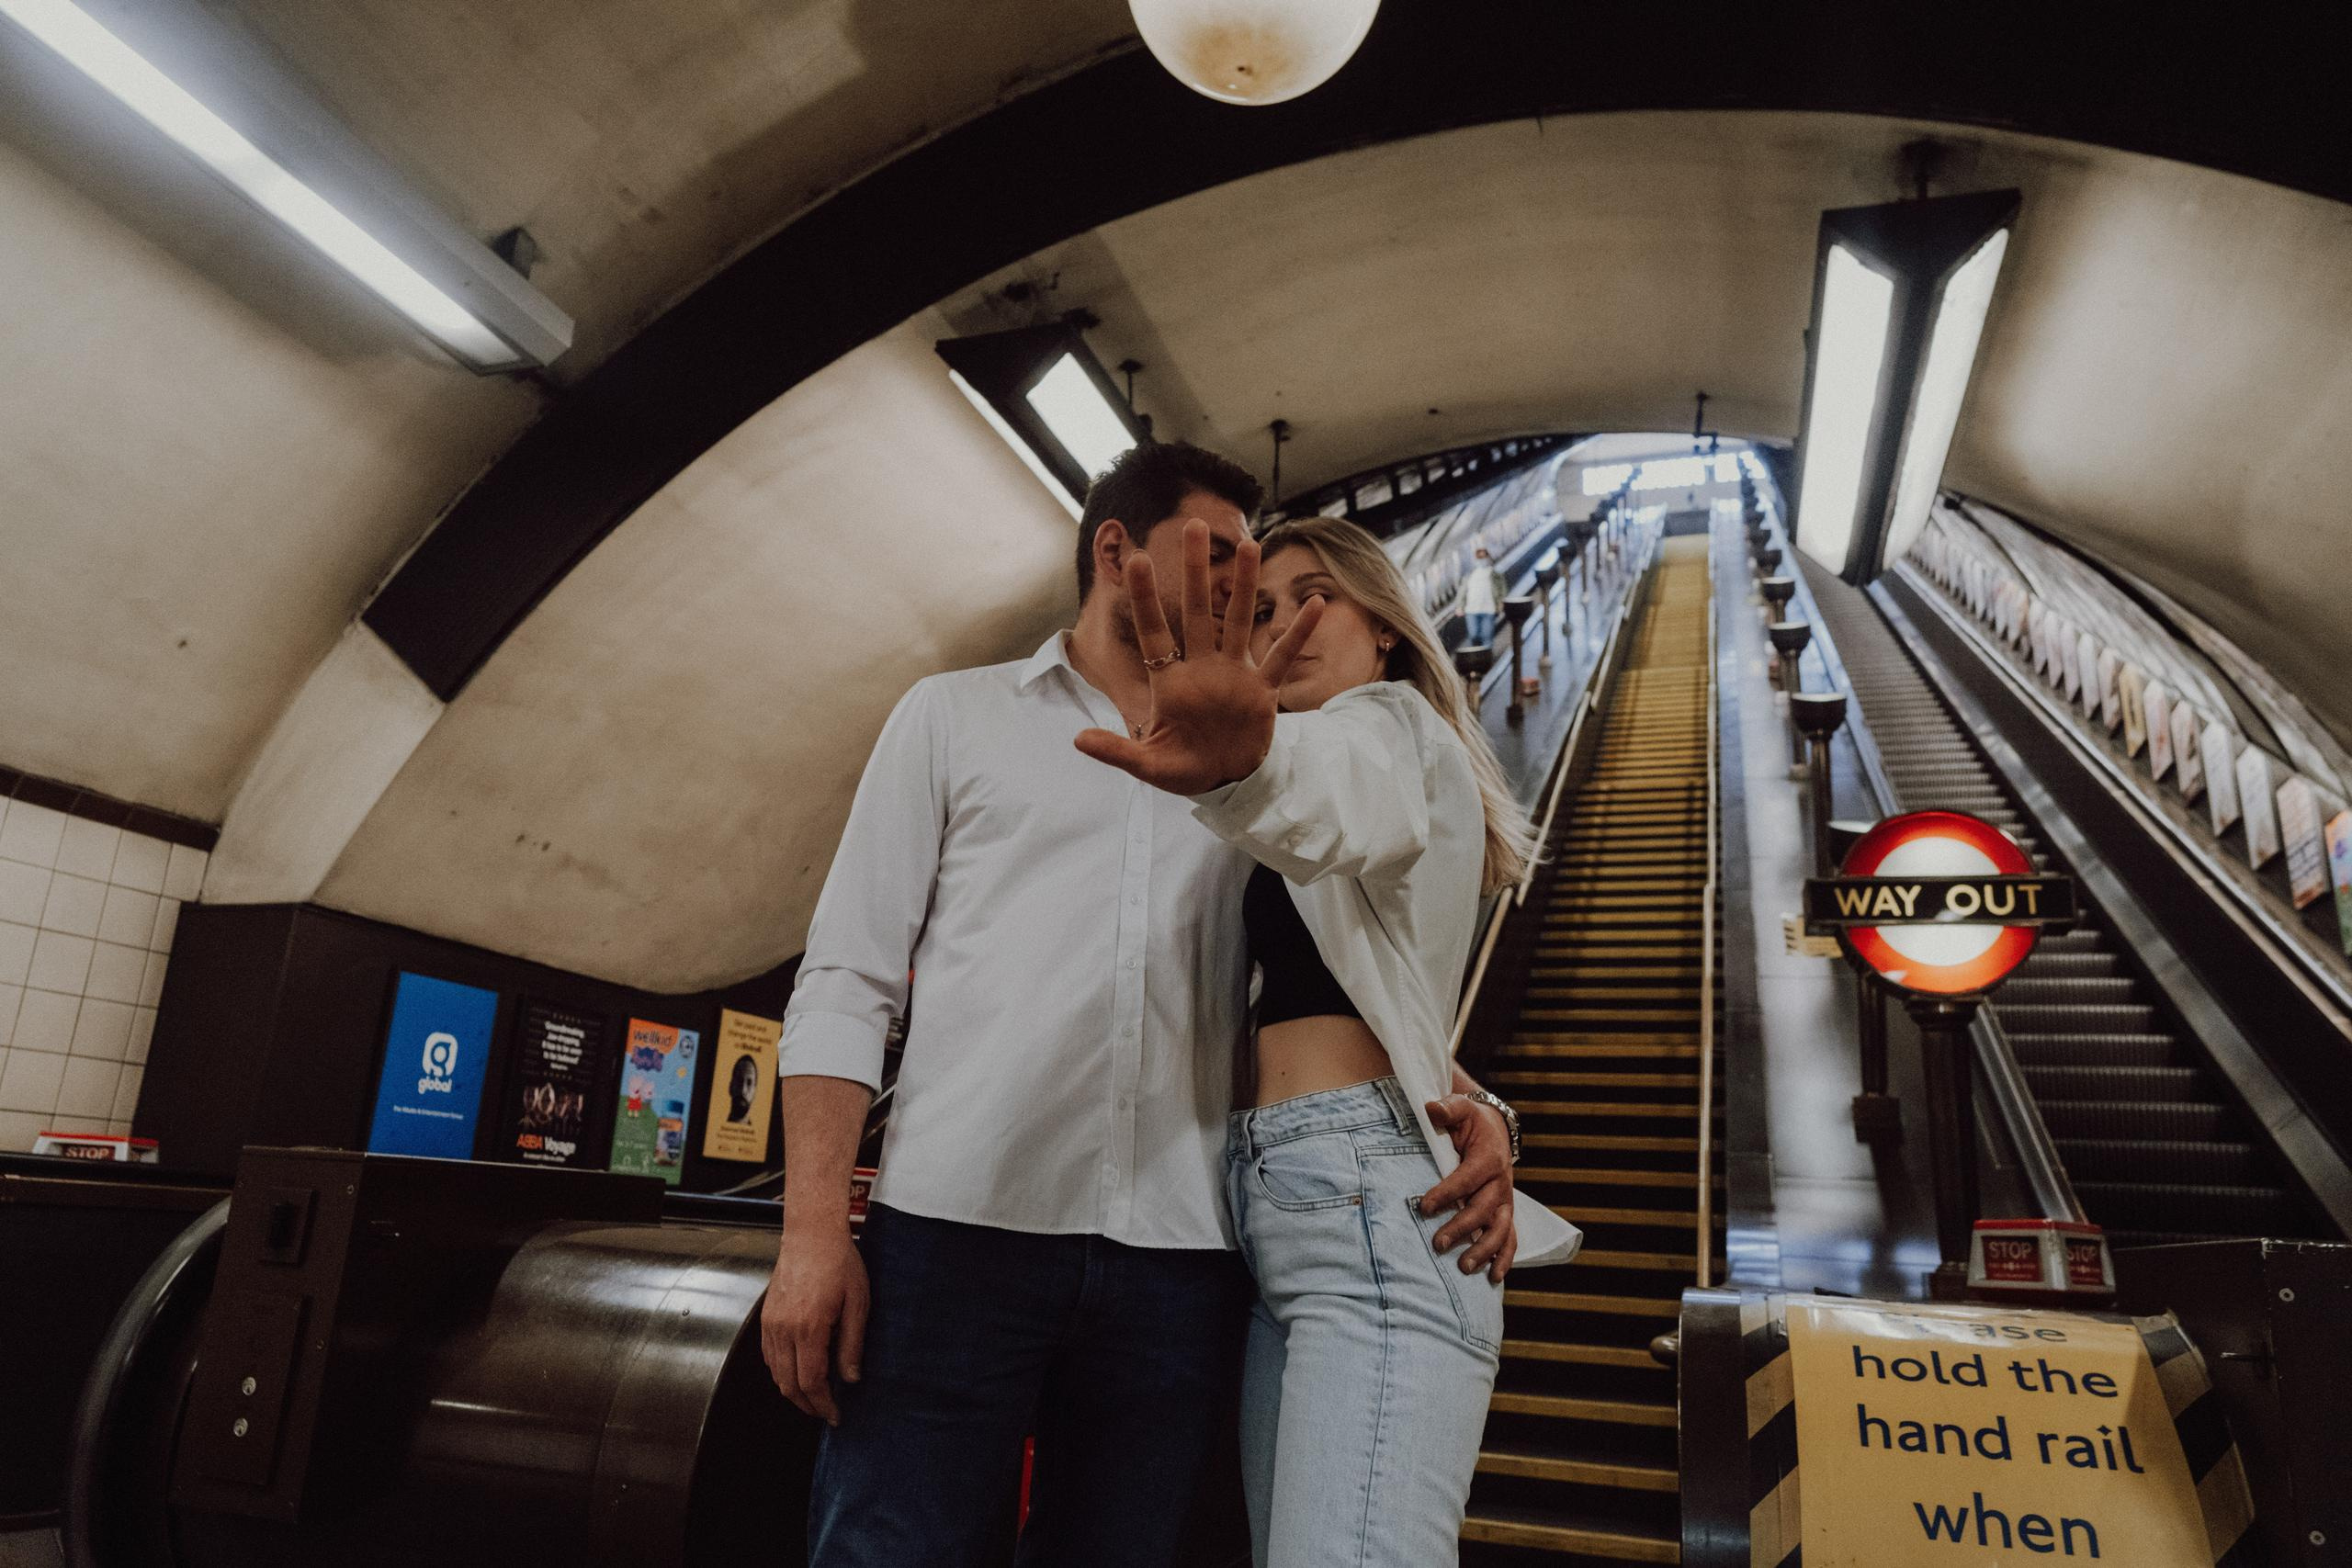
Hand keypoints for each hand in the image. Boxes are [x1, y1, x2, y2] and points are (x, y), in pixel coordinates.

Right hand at [760, 1224, 869, 1425]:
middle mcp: (784, 1330)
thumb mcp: (858, 1304)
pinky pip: (769, 1355)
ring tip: (814, 1397)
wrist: (812, 1235)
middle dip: (807, 1405)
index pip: (811, 1382)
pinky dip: (781, 1372)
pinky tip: (797, 1372)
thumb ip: (852, 1345)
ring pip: (775, 1373)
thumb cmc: (839, 1264)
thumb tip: (851, 1379)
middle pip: (788, 1384)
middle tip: (826, 1412)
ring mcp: (771, 1324)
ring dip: (792, 1390)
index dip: (823, 1404)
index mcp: (809, 1328)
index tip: (835, 1416)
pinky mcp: (766, 1317)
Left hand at [1073, 521, 1321, 794]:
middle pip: (1197, 611)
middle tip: (1194, 525)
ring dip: (1244, 585)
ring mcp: (1233, 675)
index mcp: (1170, 681)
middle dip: (1195, 570)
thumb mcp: (1148, 765)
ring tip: (1249, 545)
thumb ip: (1117, 751)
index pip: (1154, 632)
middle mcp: (1201, 668)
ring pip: (1237, 621)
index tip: (1136, 560)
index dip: (1145, 598)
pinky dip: (1297, 633)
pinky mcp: (1262, 691)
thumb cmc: (1183, 769)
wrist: (1224, 781)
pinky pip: (1281, 656)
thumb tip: (1077, 740)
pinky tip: (1314, 603)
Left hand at [1420, 1095, 1518, 1280]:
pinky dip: (1504, 1258)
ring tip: (1463, 1268)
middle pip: (1484, 1209)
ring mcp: (1505, 1201)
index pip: (1467, 1178)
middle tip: (1437, 1244)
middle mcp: (1501, 1182)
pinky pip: (1510, 1238)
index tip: (1423, 1206)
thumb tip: (1431, 1109)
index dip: (1447, 1193)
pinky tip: (1493, 1278)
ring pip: (1500, 1230)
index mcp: (1489, 1157)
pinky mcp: (1505, 1213)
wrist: (1495, 1129)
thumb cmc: (1472, 1120)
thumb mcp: (1461, 1107)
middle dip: (1462, 1228)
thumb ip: (1447, 1108)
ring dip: (1484, 1250)